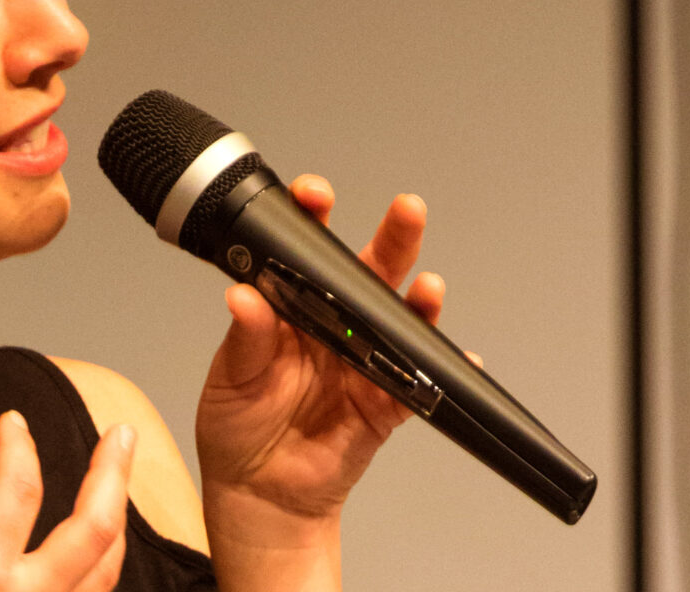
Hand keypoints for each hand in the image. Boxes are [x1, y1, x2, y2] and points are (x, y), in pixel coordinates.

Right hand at [0, 411, 134, 591]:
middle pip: (94, 529)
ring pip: (108, 575)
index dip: (18, 448)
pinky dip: (103, 580)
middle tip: (121, 434)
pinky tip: (98, 563)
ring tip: (115, 487)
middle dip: (109, 474)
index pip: (17, 491)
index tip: (13, 421)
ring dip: (116, 524)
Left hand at [194, 176, 445, 528]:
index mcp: (288, 309)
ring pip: (398, 321)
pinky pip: (419, 384)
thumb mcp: (231, 378)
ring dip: (419, 301)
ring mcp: (361, 363)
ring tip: (428, 286)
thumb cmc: (236, 426)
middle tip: (406, 211)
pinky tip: (458, 354)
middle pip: (366, 276)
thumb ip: (246, 339)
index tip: (316, 195)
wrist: (257, 493)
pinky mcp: (383, 404)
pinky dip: (443, 369)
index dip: (313, 220)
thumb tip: (243, 297)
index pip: (304, 255)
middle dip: (390, 240)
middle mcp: (331, 328)